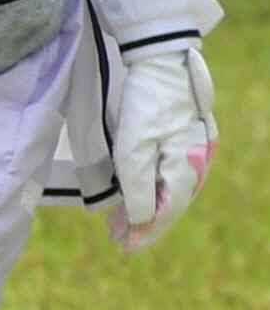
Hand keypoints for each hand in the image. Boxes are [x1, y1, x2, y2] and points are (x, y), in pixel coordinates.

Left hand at [113, 39, 216, 247]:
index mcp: (185, 168)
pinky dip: (148, 188)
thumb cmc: (147, 104)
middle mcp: (193, 164)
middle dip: (142, 224)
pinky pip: (166, 174)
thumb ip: (139, 186)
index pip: (167, 211)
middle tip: (116, 239)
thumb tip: (143, 220)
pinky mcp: (179, 141)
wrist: (161, 63)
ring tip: (118, 224)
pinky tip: (134, 196)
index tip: (124, 246)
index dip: (146, 231)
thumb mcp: (135, 148)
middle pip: (169, 204)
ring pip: (166, 190)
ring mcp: (189, 152)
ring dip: (143, 208)